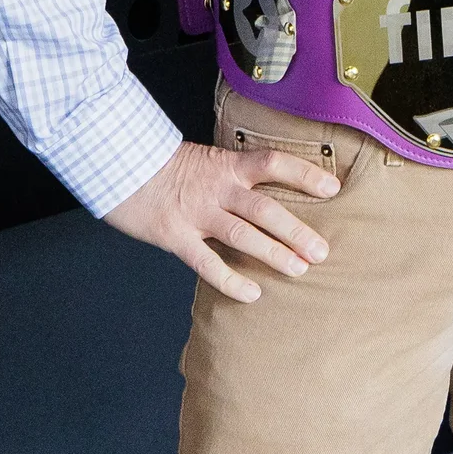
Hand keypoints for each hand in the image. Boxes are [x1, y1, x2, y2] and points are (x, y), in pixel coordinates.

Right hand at [104, 139, 337, 303]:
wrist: (119, 166)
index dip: (304, 175)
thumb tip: (276, 190)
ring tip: (299, 269)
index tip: (333, 189)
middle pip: (264, 208)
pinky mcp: (175, 235)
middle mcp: (217, 188)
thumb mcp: (208, 160)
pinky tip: (252, 293)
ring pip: (241, 235)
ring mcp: (196, 213)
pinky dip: (230, 279)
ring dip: (272, 253)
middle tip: (322, 251)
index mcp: (228, 166)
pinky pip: (206, 262)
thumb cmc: (166, 166)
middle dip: (295, 231)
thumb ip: (237, 175)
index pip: (274, 164)